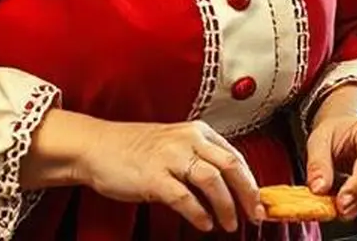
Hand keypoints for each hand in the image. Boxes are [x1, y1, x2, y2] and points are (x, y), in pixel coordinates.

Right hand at [70, 118, 262, 232]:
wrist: (97, 147)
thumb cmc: (135, 149)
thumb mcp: (174, 146)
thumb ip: (200, 161)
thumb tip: (231, 188)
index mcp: (197, 132)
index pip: (235, 156)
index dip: (251, 181)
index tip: (259, 202)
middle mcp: (186, 140)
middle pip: (230, 166)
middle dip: (247, 194)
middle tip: (254, 215)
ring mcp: (169, 157)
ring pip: (212, 181)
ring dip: (226, 206)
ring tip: (230, 224)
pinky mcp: (153, 177)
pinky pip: (184, 197)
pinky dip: (198, 213)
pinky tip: (204, 224)